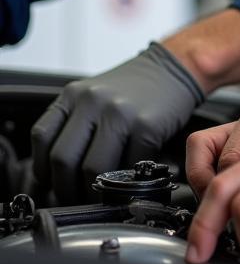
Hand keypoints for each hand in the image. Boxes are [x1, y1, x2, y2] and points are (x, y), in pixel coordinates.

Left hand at [31, 42, 203, 200]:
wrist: (173, 67)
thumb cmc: (133, 87)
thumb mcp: (94, 94)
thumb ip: (73, 125)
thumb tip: (55, 175)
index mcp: (75, 94)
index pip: (42, 139)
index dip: (43, 169)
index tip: (52, 183)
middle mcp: (94, 101)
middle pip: (63, 159)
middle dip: (66, 188)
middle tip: (75, 196)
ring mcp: (121, 113)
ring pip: (93, 169)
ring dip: (94, 191)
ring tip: (100, 194)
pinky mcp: (147, 126)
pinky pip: (128, 166)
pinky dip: (126, 179)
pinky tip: (128, 176)